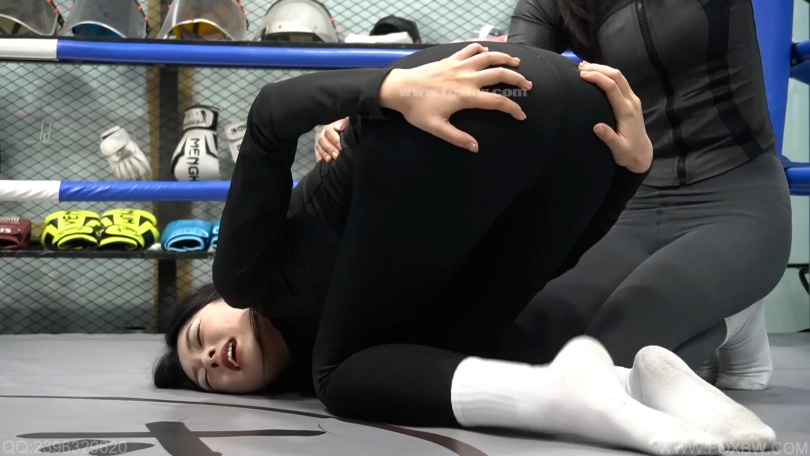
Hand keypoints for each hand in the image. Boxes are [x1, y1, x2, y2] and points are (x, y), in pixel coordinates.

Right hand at [315, 117, 348, 163]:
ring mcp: (322, 140)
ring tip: (330, 160)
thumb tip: (339, 127)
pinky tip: (321, 161)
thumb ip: (345, 124)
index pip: (329, 131)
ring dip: (325, 154)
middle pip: (322, 139)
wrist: (352, 137)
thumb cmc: (351, 132)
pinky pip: (317, 152)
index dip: (334, 139)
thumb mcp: (349, 126)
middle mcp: (325, 132)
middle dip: (330, 148)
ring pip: (319, 146)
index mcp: (332, 126)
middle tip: (336, 155)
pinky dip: (320, 157)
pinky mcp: (320, 148)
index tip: (341, 147)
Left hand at [379, 43, 531, 151]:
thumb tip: (475, 148)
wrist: (400, 88)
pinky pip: (471, 49)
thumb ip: (457, 138)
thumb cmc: (417, 110)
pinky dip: (482, 49)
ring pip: (489, 57)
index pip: (498, 102)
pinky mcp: (451, 58)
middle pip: (500, 75)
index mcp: (466, 97)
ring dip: (505, 58)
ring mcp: (460, 65)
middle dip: (518, 79)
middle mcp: (467, 78)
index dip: (513, 109)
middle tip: (528, 85)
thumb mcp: (436, 128)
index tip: (521, 115)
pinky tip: (487, 53)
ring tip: (516, 63)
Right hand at [579, 62, 652, 173]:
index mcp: (626, 111)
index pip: (612, 88)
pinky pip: (620, 82)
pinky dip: (607, 75)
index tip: (582, 75)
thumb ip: (609, 138)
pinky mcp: (631, 100)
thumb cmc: (628, 153)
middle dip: (599, 68)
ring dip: (603, 69)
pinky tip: (596, 74)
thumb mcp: (618, 150)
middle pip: (617, 76)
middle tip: (580, 66)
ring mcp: (633, 99)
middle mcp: (631, 101)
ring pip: (619, 77)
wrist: (643, 154)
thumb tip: (597, 126)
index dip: (598, 78)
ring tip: (584, 66)